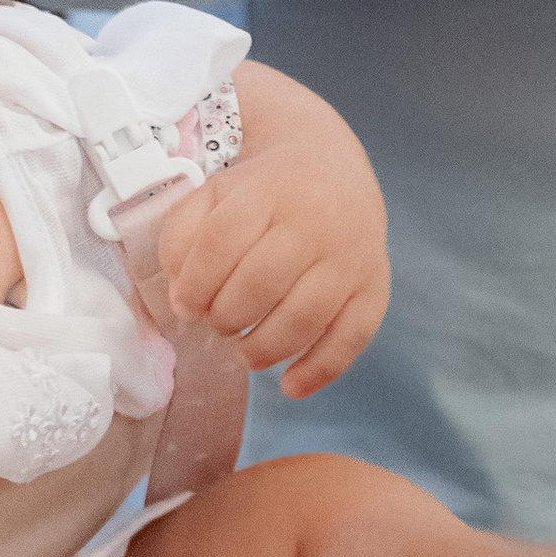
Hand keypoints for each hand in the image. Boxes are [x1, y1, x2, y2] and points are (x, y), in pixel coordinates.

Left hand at [154, 77, 388, 398]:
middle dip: (225, 317)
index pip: (221, 241)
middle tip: (217, 323)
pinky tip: (290, 386)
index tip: (185, 304)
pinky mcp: (374, 288)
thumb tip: (181, 298)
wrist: (334, 171)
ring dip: (262, 348)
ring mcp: (349, 258)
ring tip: (243, 351)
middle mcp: (313, 223)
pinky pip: (350, 338)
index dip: (194, 283)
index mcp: (265, 193)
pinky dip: (318, 371)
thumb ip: (182, 238)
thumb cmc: (264, 195)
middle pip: (260, 283)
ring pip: (303, 317)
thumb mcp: (214, 195)